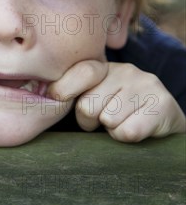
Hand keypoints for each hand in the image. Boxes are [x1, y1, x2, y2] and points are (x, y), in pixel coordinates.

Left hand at [47, 61, 185, 141]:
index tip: (58, 99)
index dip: (63, 91)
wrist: (164, 119)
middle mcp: (126, 70)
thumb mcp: (95, 94)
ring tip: (122, 121)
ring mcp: (145, 85)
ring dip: (111, 129)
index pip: (80, 73)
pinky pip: (127, 132)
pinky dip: (125, 137)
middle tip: (104, 118)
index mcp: (106, 67)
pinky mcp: (161, 105)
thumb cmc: (119, 110)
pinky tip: (135, 127)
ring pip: (108, 121)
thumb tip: (42, 96)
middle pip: (87, 106)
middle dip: (90, 120)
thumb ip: (72, 91)